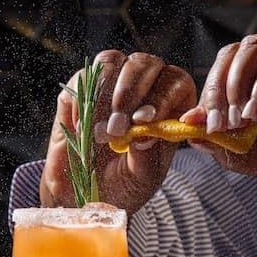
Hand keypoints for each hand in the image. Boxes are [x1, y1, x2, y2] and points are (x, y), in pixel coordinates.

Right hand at [40, 50, 196, 214]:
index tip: (143, 121)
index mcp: (169, 108)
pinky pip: (82, 77)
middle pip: (145, 63)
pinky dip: (81, 101)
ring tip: (100, 133)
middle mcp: (143, 89)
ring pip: (112, 61)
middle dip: (130, 93)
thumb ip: (147, 155)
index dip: (161, 95)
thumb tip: (143, 131)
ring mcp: (110, 85)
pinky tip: (80, 128)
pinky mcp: (80, 90)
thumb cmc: (120, 186)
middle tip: (116, 130)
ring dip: (105, 95)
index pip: (176, 82)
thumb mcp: (141, 178)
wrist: (81, 196)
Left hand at [187, 33, 256, 213]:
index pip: (223, 70)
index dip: (206, 94)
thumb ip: (226, 143)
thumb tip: (188, 129)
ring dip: (236, 83)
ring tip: (238, 119)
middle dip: (217, 89)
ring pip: (254, 48)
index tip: (197, 124)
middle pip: (232, 53)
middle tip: (218, 123)